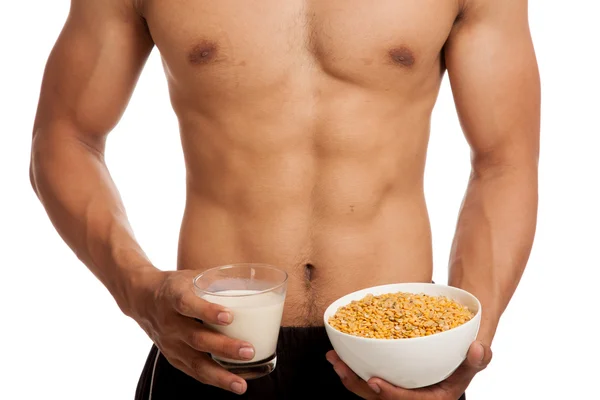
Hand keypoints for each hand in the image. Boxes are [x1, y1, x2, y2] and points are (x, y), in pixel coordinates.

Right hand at [129, 269, 253, 394]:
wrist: (142, 298)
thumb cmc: (177, 286)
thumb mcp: (192, 276)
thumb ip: (219, 280)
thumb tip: (255, 281)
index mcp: (173, 296)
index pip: (188, 304)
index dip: (207, 311)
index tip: (229, 316)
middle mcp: (169, 322)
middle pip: (196, 338)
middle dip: (224, 347)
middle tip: (248, 350)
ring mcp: (169, 343)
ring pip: (195, 362)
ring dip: (220, 374)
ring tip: (241, 384)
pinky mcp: (172, 357)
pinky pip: (194, 372)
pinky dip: (214, 379)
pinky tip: (233, 384)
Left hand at [326, 341, 491, 399]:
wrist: (453, 361)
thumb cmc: (462, 364)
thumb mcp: (472, 365)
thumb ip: (476, 360)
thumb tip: (478, 348)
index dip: (388, 393)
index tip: (372, 381)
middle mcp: (407, 399)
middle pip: (376, 398)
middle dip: (355, 384)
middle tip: (339, 366)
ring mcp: (394, 390)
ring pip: (366, 390)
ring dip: (347, 374)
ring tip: (333, 357)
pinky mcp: (386, 380)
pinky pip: (364, 378)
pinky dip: (352, 367)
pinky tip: (340, 354)